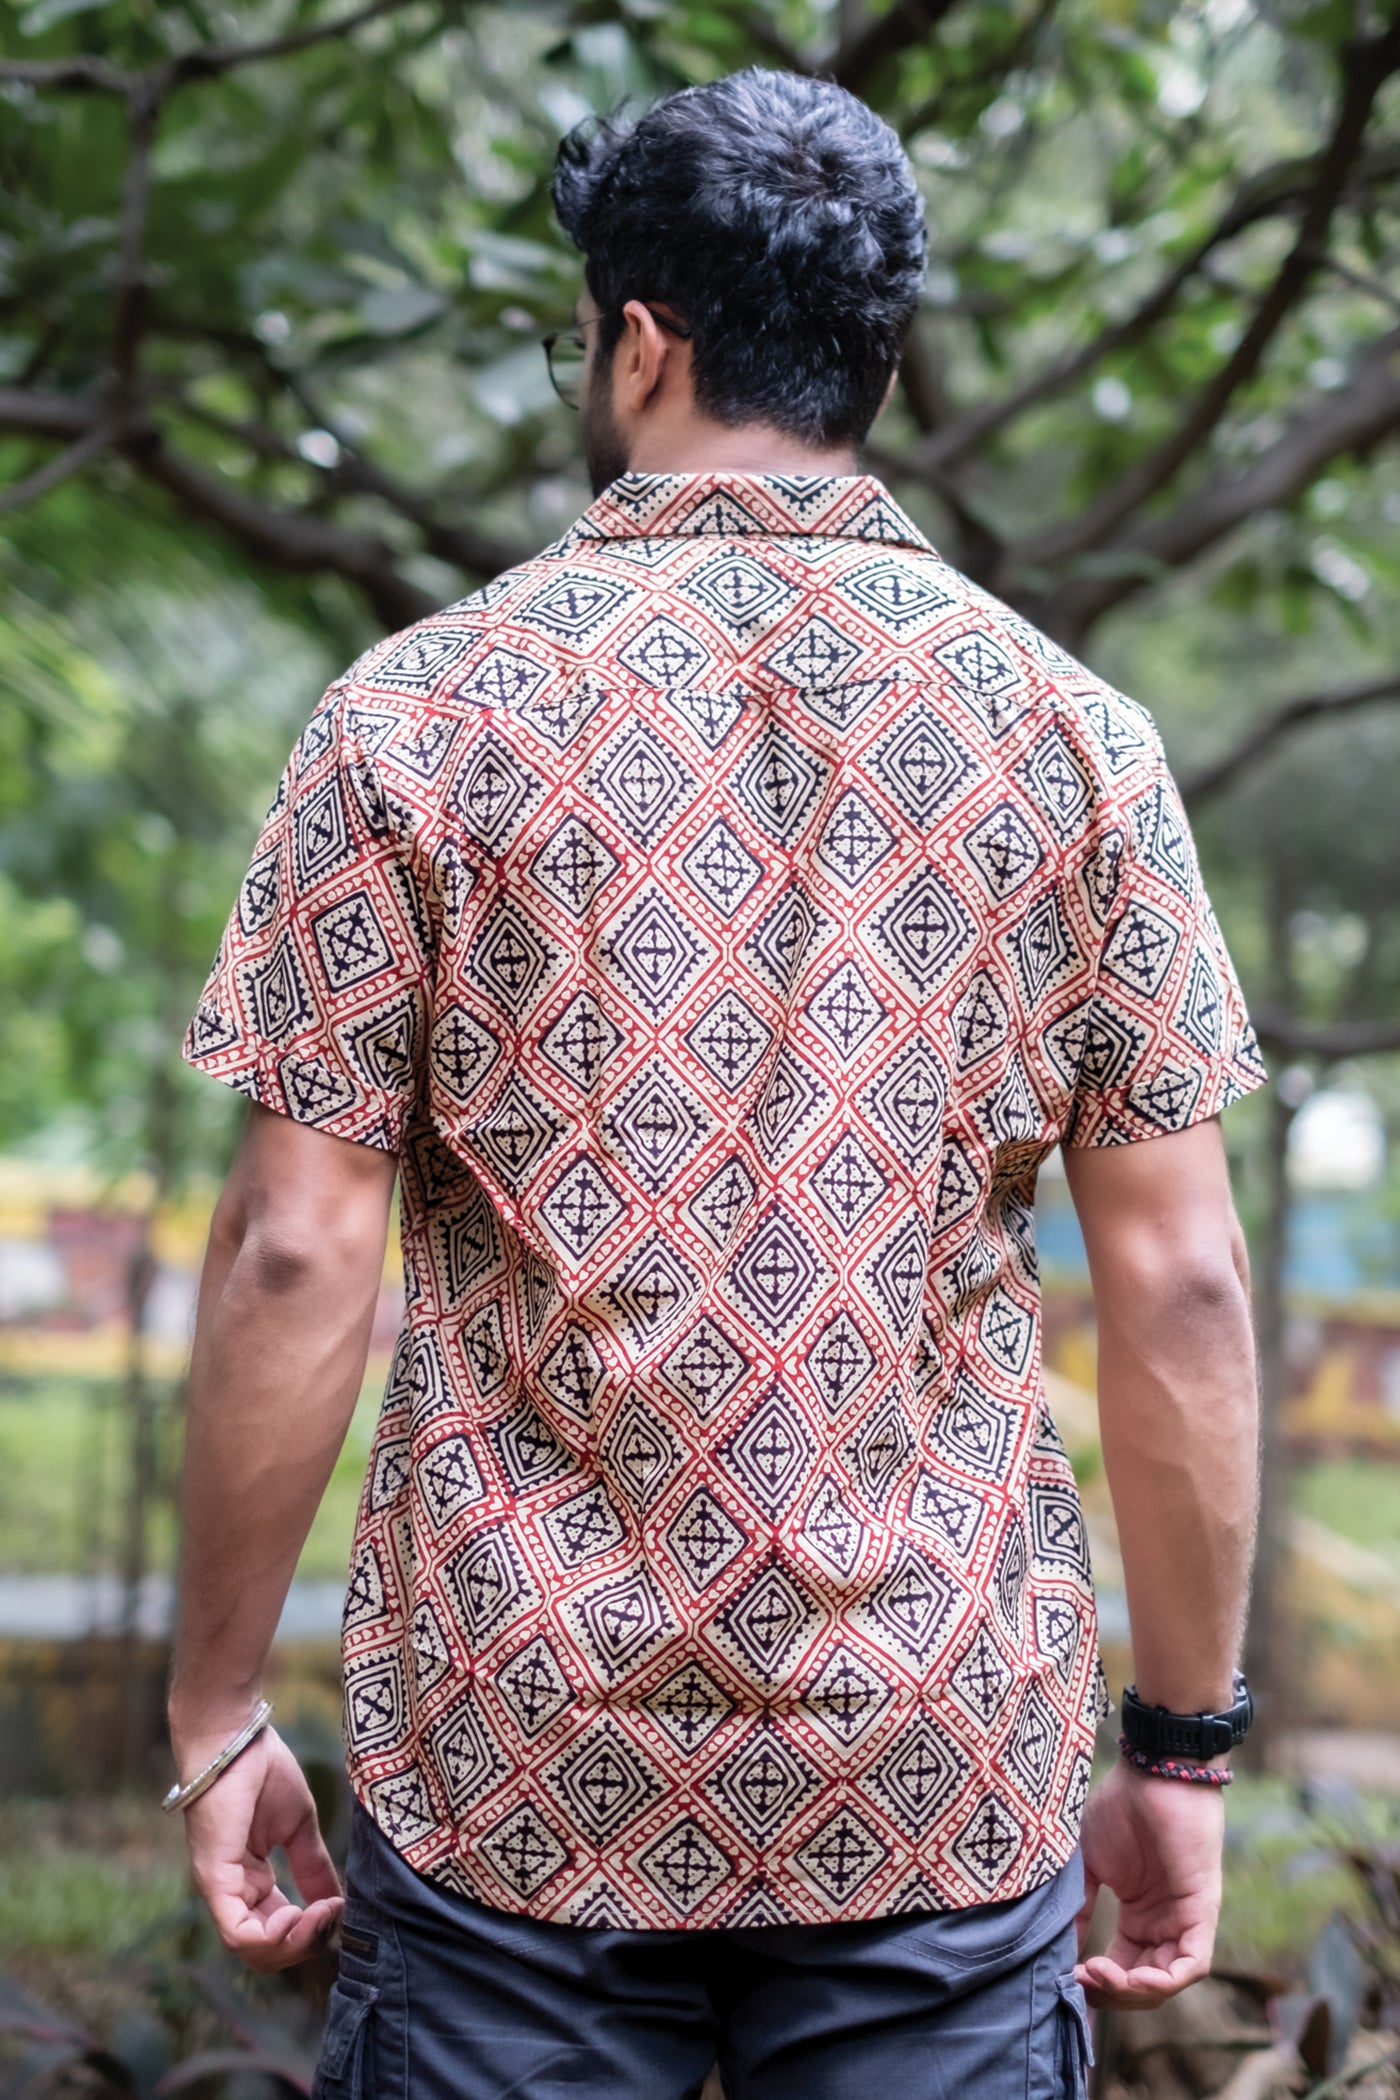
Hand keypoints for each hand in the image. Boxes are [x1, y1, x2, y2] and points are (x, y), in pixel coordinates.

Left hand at [176, 1723, 342, 1970]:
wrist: (237, 1738)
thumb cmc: (262, 1770)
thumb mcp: (298, 1827)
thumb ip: (311, 1866)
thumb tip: (335, 1902)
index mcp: (249, 1881)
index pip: (276, 1931)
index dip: (311, 1931)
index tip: (339, 1907)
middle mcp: (231, 1892)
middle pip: (265, 1951)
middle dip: (305, 1944)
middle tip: (332, 1915)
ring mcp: (219, 1889)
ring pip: (251, 1950)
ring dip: (293, 1942)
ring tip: (318, 1914)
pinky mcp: (213, 1880)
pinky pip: (236, 1933)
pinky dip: (271, 1937)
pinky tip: (296, 1912)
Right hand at [1074, 1759, 1223, 2008]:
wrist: (1153, 1771)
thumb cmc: (1121, 1808)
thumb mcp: (1089, 1864)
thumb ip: (1077, 1906)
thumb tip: (1058, 1949)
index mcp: (1138, 1918)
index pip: (1120, 1971)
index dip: (1095, 1987)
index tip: (1063, 1986)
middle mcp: (1162, 1925)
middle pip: (1142, 1986)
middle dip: (1110, 1994)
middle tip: (1078, 1982)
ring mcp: (1183, 1920)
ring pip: (1165, 1982)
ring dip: (1130, 1991)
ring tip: (1096, 1975)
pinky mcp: (1202, 1912)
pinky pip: (1192, 1966)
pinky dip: (1162, 1982)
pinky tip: (1130, 1977)